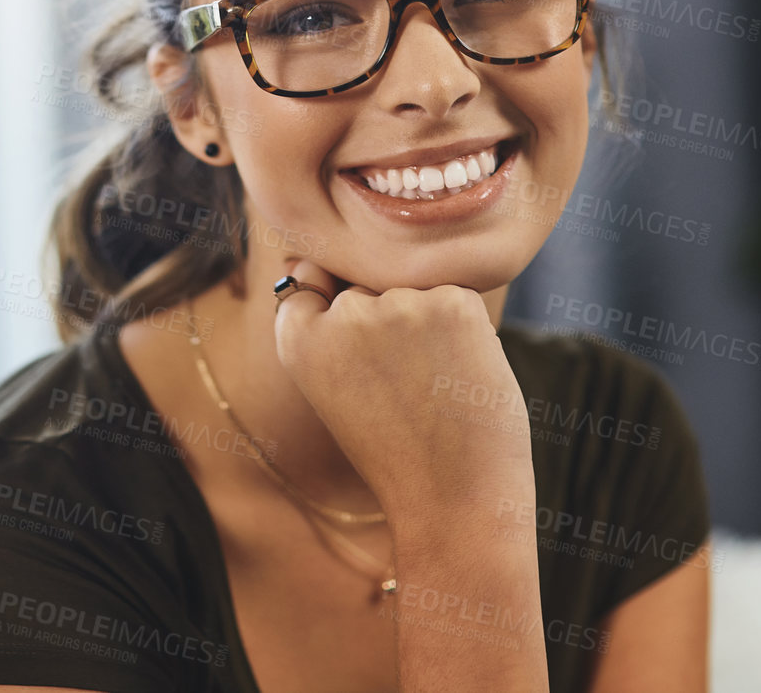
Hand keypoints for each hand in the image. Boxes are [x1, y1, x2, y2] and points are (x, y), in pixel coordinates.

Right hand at [270, 258, 534, 525]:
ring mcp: (397, 306)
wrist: (451, 502)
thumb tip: (319, 258)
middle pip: (367, 284)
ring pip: (412, 287)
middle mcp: (340, 315)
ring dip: (428, 321)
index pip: (310, 278)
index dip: (340, 316)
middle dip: (389, 322)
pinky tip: (461, 373)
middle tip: (403, 387)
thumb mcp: (331, 383)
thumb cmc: (393, 447)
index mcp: (296, 338)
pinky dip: (464, 328)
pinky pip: (456, 293)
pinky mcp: (453, 303)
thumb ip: (322, 322)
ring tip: (433, 385)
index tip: (361, 363)